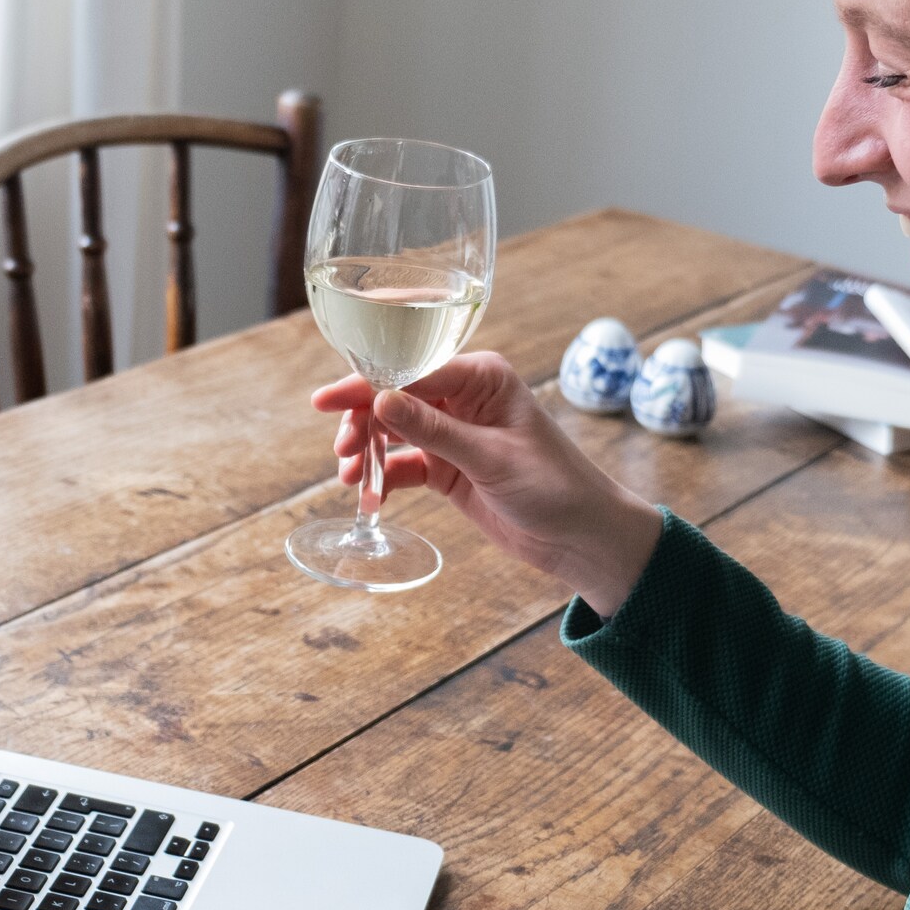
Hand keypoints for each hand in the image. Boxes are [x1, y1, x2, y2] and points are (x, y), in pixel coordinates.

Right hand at [311, 353, 663, 617]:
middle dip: (363, 421)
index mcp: (483, 377)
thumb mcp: (491, 459)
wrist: (582, 538)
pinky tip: (370, 497)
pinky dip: (383, 478)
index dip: (366, 385)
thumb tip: (380, 400)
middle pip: (394, 398)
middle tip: (344, 452)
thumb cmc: (556, 488)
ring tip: (352, 477)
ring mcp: (454, 433)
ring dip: (368, 451)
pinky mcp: (448, 467)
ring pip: (393, 431)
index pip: (412, 371)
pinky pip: (403, 465)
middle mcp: (465, 397)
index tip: (327, 401)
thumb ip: (435, 430)